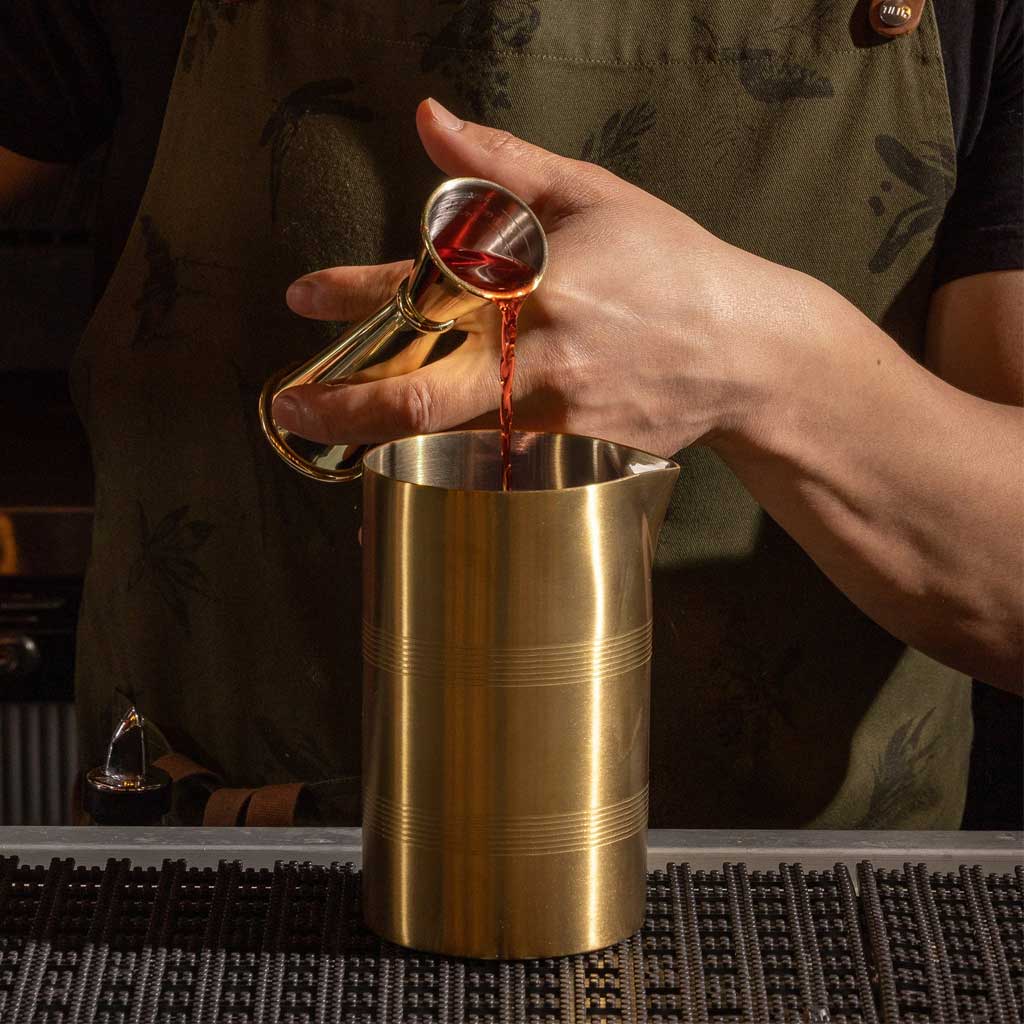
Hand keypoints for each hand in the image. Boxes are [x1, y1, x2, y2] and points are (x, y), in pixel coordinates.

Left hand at [273, 98, 812, 457]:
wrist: (746, 351)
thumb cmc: (673, 266)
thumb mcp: (590, 195)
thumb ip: (500, 161)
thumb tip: (428, 117)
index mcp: (533, 280)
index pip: (421, 287)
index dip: (351, 294)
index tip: (305, 300)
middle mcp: (537, 356)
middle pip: (418, 397)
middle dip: (343, 405)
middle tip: (292, 405)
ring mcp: (555, 418)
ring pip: (447, 439)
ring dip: (388, 437)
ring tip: (350, 431)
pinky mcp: (574, 458)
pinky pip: (494, 465)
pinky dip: (453, 461)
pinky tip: (429, 457)